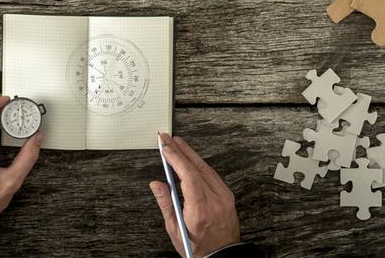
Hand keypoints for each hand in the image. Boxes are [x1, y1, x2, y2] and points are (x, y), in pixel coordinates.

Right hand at [150, 133, 239, 257]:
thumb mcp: (175, 229)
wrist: (221, 255)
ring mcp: (224, 198)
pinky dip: (199, 163)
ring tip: (176, 143)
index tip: (165, 148)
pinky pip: (212, 174)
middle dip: (180, 150)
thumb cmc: (197, 246)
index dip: (176, 159)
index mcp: (200, 211)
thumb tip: (156, 184)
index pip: (188, 177)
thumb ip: (166, 204)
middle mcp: (215, 202)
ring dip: (190, 153)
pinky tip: (191, 157)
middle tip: (167, 138)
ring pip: (206, 168)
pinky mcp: (227, 196)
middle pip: (197, 168)